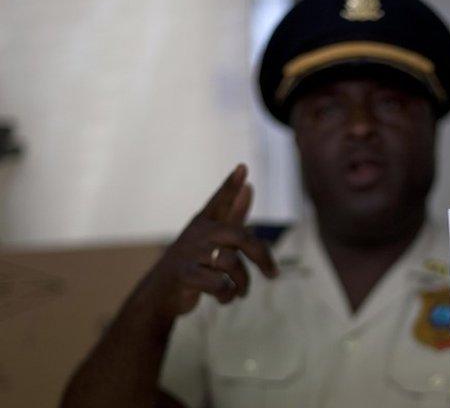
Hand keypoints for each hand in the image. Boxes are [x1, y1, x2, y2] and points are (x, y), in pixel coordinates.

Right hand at [145, 164, 276, 318]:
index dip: (230, 186)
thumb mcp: (212, 238)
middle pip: (239, 237)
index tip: (243, 167)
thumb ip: (233, 214)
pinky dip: (228, 294)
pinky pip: (218, 283)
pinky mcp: (184, 275)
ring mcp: (188, 253)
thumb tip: (250, 186)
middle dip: (261, 256)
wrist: (159, 294)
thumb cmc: (193, 262)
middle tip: (274, 275)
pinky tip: (227, 298)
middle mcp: (196, 233)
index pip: (219, 200)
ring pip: (230, 263)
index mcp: (204, 222)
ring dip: (242, 282)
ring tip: (241, 291)